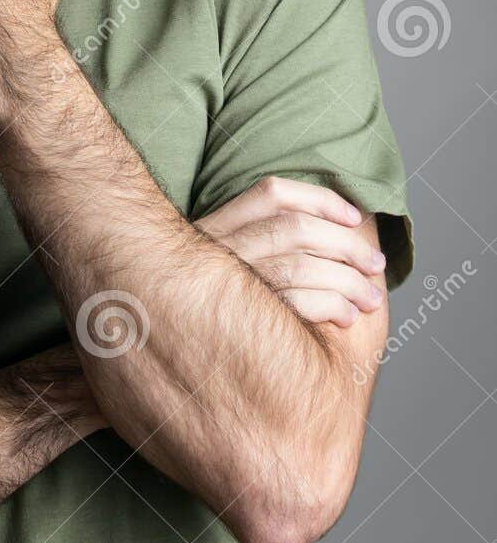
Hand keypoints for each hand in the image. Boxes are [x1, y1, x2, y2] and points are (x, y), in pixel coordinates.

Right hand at [195, 175, 386, 326]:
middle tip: (376, 264)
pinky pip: (297, 305)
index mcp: (218, 225)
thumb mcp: (220, 258)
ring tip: (371, 298)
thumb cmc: (211, 307)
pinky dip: (332, 307)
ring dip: (348, 281)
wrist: (167, 350)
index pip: (272, 192)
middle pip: (296, 229)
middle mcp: (219, 248)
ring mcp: (227, 285)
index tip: (355, 217)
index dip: (319, 199)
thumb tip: (334, 226)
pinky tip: (347, 317)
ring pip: (301, 267)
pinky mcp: (240, 321)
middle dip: (347, 245)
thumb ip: (258, 240)